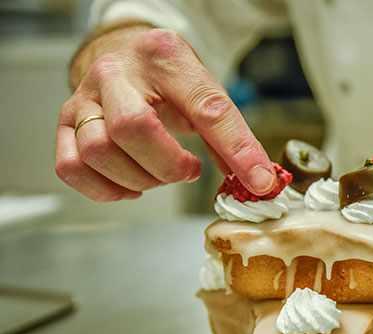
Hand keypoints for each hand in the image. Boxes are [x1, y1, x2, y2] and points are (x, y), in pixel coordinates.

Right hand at [56, 26, 275, 201]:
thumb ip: (232, 136)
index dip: (236, 149)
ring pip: (98, 151)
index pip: (206, 108)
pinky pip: (72, 167)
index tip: (258, 180)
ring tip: (159, 174)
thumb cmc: (168, 80)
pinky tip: (131, 184)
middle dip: (168, 165)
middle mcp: (115, 73)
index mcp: (164, 58)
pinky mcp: (66, 123)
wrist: (126, 58)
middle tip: (188, 170)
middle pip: (133, 128)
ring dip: (139, 179)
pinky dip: (106, 189)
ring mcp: (84, 98)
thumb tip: (258, 180)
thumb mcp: (205, 94)